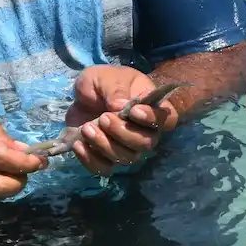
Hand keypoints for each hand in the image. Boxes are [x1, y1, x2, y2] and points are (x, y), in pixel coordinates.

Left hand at [64, 65, 180, 175]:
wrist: (82, 95)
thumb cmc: (102, 81)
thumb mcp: (104, 77)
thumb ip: (115, 89)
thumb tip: (120, 106)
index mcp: (151, 107)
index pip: (166, 119)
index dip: (152, 118)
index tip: (132, 111)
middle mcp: (144, 131)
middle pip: (146, 143)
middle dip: (123, 133)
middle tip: (103, 118)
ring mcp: (126, 147)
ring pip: (126, 158)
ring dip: (105, 145)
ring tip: (86, 128)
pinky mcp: (106, 157)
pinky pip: (104, 168)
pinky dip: (90, 159)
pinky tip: (79, 144)